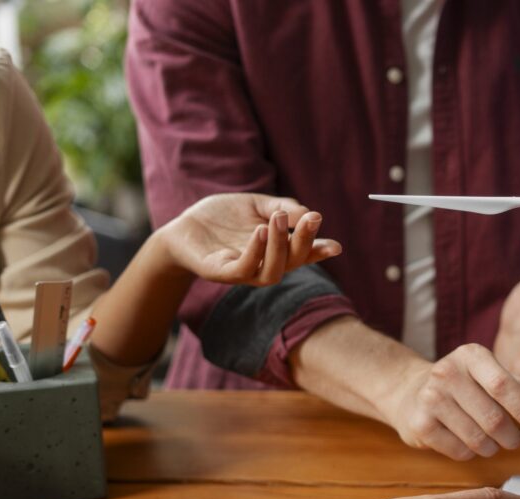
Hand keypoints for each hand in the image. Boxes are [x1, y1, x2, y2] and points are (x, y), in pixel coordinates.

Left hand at [159, 193, 341, 284]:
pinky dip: (256, 252)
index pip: (304, 254)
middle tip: (312, 218)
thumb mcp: (255, 205)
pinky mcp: (222, 272)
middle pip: (293, 262)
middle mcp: (265, 265)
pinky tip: (260, 231)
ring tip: (279, 220)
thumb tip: (306, 213)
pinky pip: (244, 269)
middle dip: (305, 241)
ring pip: (273, 272)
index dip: (320, 251)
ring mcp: (244, 272)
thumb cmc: (222, 217)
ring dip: (281, 247)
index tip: (336, 246)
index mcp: (277, 250)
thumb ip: (281, 207)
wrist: (184, 225)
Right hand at [384, 344, 519, 460]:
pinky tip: (466, 441)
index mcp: (471, 355)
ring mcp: (430, 399)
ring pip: (479, 439)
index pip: (504, 385)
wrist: (408, 391)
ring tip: (491, 441)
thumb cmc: (459, 384)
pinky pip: (460, 452)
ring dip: (493, 447)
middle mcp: (448, 373)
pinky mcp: (420, 425)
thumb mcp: (489, 375)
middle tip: (516, 440)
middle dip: (513, 437)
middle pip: (494, 418)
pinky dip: (471, 453)